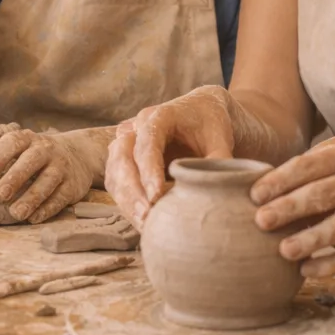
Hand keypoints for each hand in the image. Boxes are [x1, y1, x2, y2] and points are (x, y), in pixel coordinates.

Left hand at [0, 125, 101, 223]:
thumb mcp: (19, 151)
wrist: (78, 155)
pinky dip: (48, 209)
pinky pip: (60, 197)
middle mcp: (46, 149)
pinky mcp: (73, 185)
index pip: (12, 143)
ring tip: (16, 214)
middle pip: (31, 161)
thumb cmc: (35, 156)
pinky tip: (34, 218)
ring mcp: (62, 166)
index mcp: (27, 139)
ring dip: (31, 198)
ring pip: (48, 180)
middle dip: (15, 178)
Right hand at [104, 85, 235, 226]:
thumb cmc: (210, 124)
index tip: (155, 197)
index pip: (147, 144)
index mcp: (160, 116)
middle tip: (146, 215)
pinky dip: (124, 200)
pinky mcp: (124, 158)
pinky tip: (139, 219)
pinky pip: (115, 180)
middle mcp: (137, 126)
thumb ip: (220, 163)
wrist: (200, 111)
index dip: (149, 171)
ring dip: (125, 199)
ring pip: (115, 170)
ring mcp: (127, 141)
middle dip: (132, 190)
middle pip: (123, 157)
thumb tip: (220, 192)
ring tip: (142, 223)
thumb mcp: (220, 140)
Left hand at [249, 134, 334, 278]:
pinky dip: (330, 264)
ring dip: (312, 238)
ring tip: (284, 250)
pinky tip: (306, 271)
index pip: (308, 165)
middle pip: (323, 192)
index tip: (253, 195)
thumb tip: (244, 188)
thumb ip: (300, 179)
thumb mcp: (332, 177)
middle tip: (260, 220)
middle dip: (290, 207)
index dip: (280, 179)